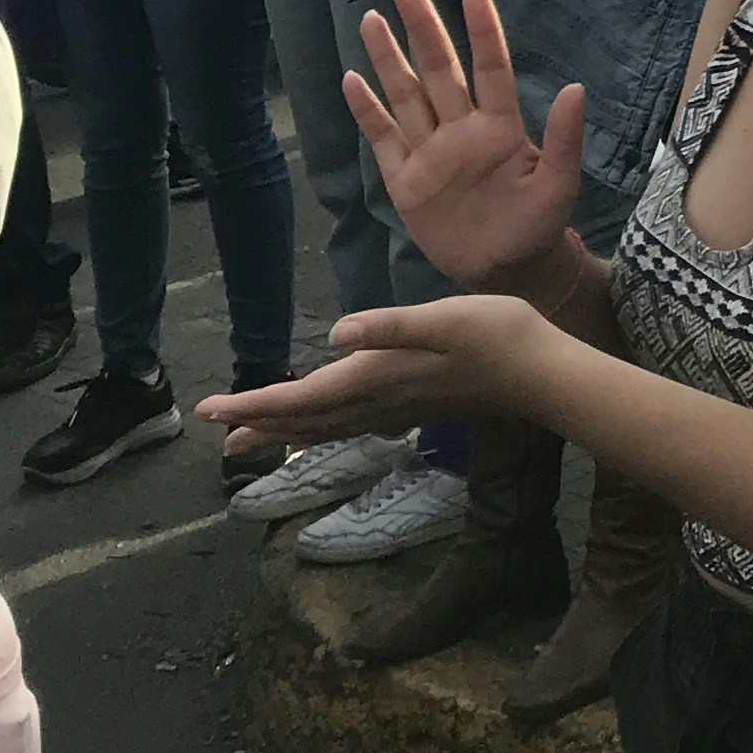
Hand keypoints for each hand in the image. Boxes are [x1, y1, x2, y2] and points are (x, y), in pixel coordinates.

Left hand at [200, 292, 556, 444]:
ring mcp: (398, 407)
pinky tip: (322, 425)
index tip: (208, 411)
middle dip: (258, 422)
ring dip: (285, 429)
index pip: (302, 398)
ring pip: (326, 427)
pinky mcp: (414, 405)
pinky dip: (320, 427)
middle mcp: (380, 400)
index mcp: (378, 376)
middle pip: (305, 420)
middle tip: (214, 426)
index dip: (252, 405)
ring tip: (250, 434)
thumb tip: (336, 336)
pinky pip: (349, 424)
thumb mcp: (446, 318)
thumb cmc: (500, 336)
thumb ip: (391, 326)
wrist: (543, 374)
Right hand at [346, 0, 587, 293]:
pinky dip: (367, 110)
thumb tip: (576, 87)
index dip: (482, 32)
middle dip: (422, 29)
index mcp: (499, 127)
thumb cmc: (538, 223)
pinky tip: (353, 79)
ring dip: (388, 58)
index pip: (489, 69)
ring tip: (371, 19)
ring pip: (405, 94)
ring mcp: (430, 151)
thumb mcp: (558, 184)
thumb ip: (563, 139)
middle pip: (438, 70)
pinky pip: (383, 137)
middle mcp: (460, 129)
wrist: (507, 270)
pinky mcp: (405, 179)